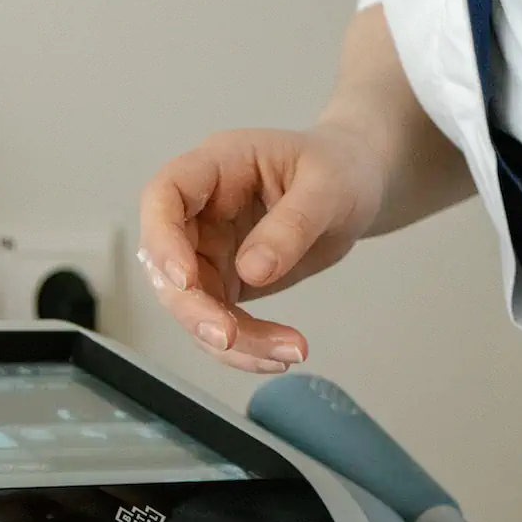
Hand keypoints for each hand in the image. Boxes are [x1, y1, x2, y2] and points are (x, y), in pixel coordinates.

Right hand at [136, 123, 385, 371]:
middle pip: (167, 264)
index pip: (164, 194)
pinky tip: (281, 355)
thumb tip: (252, 272)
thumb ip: (292, 224)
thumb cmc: (340, 168)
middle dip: (193, 310)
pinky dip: (247, 347)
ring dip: (229, 341)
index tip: (185, 280)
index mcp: (216, 165)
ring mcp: (210, 248)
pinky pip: (222, 322)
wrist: (359, 187)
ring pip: (193, 305)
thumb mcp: (329, 186)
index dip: (162, 239)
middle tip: (230, 339)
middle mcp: (202, 209)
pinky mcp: (228, 281)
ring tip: (287, 354)